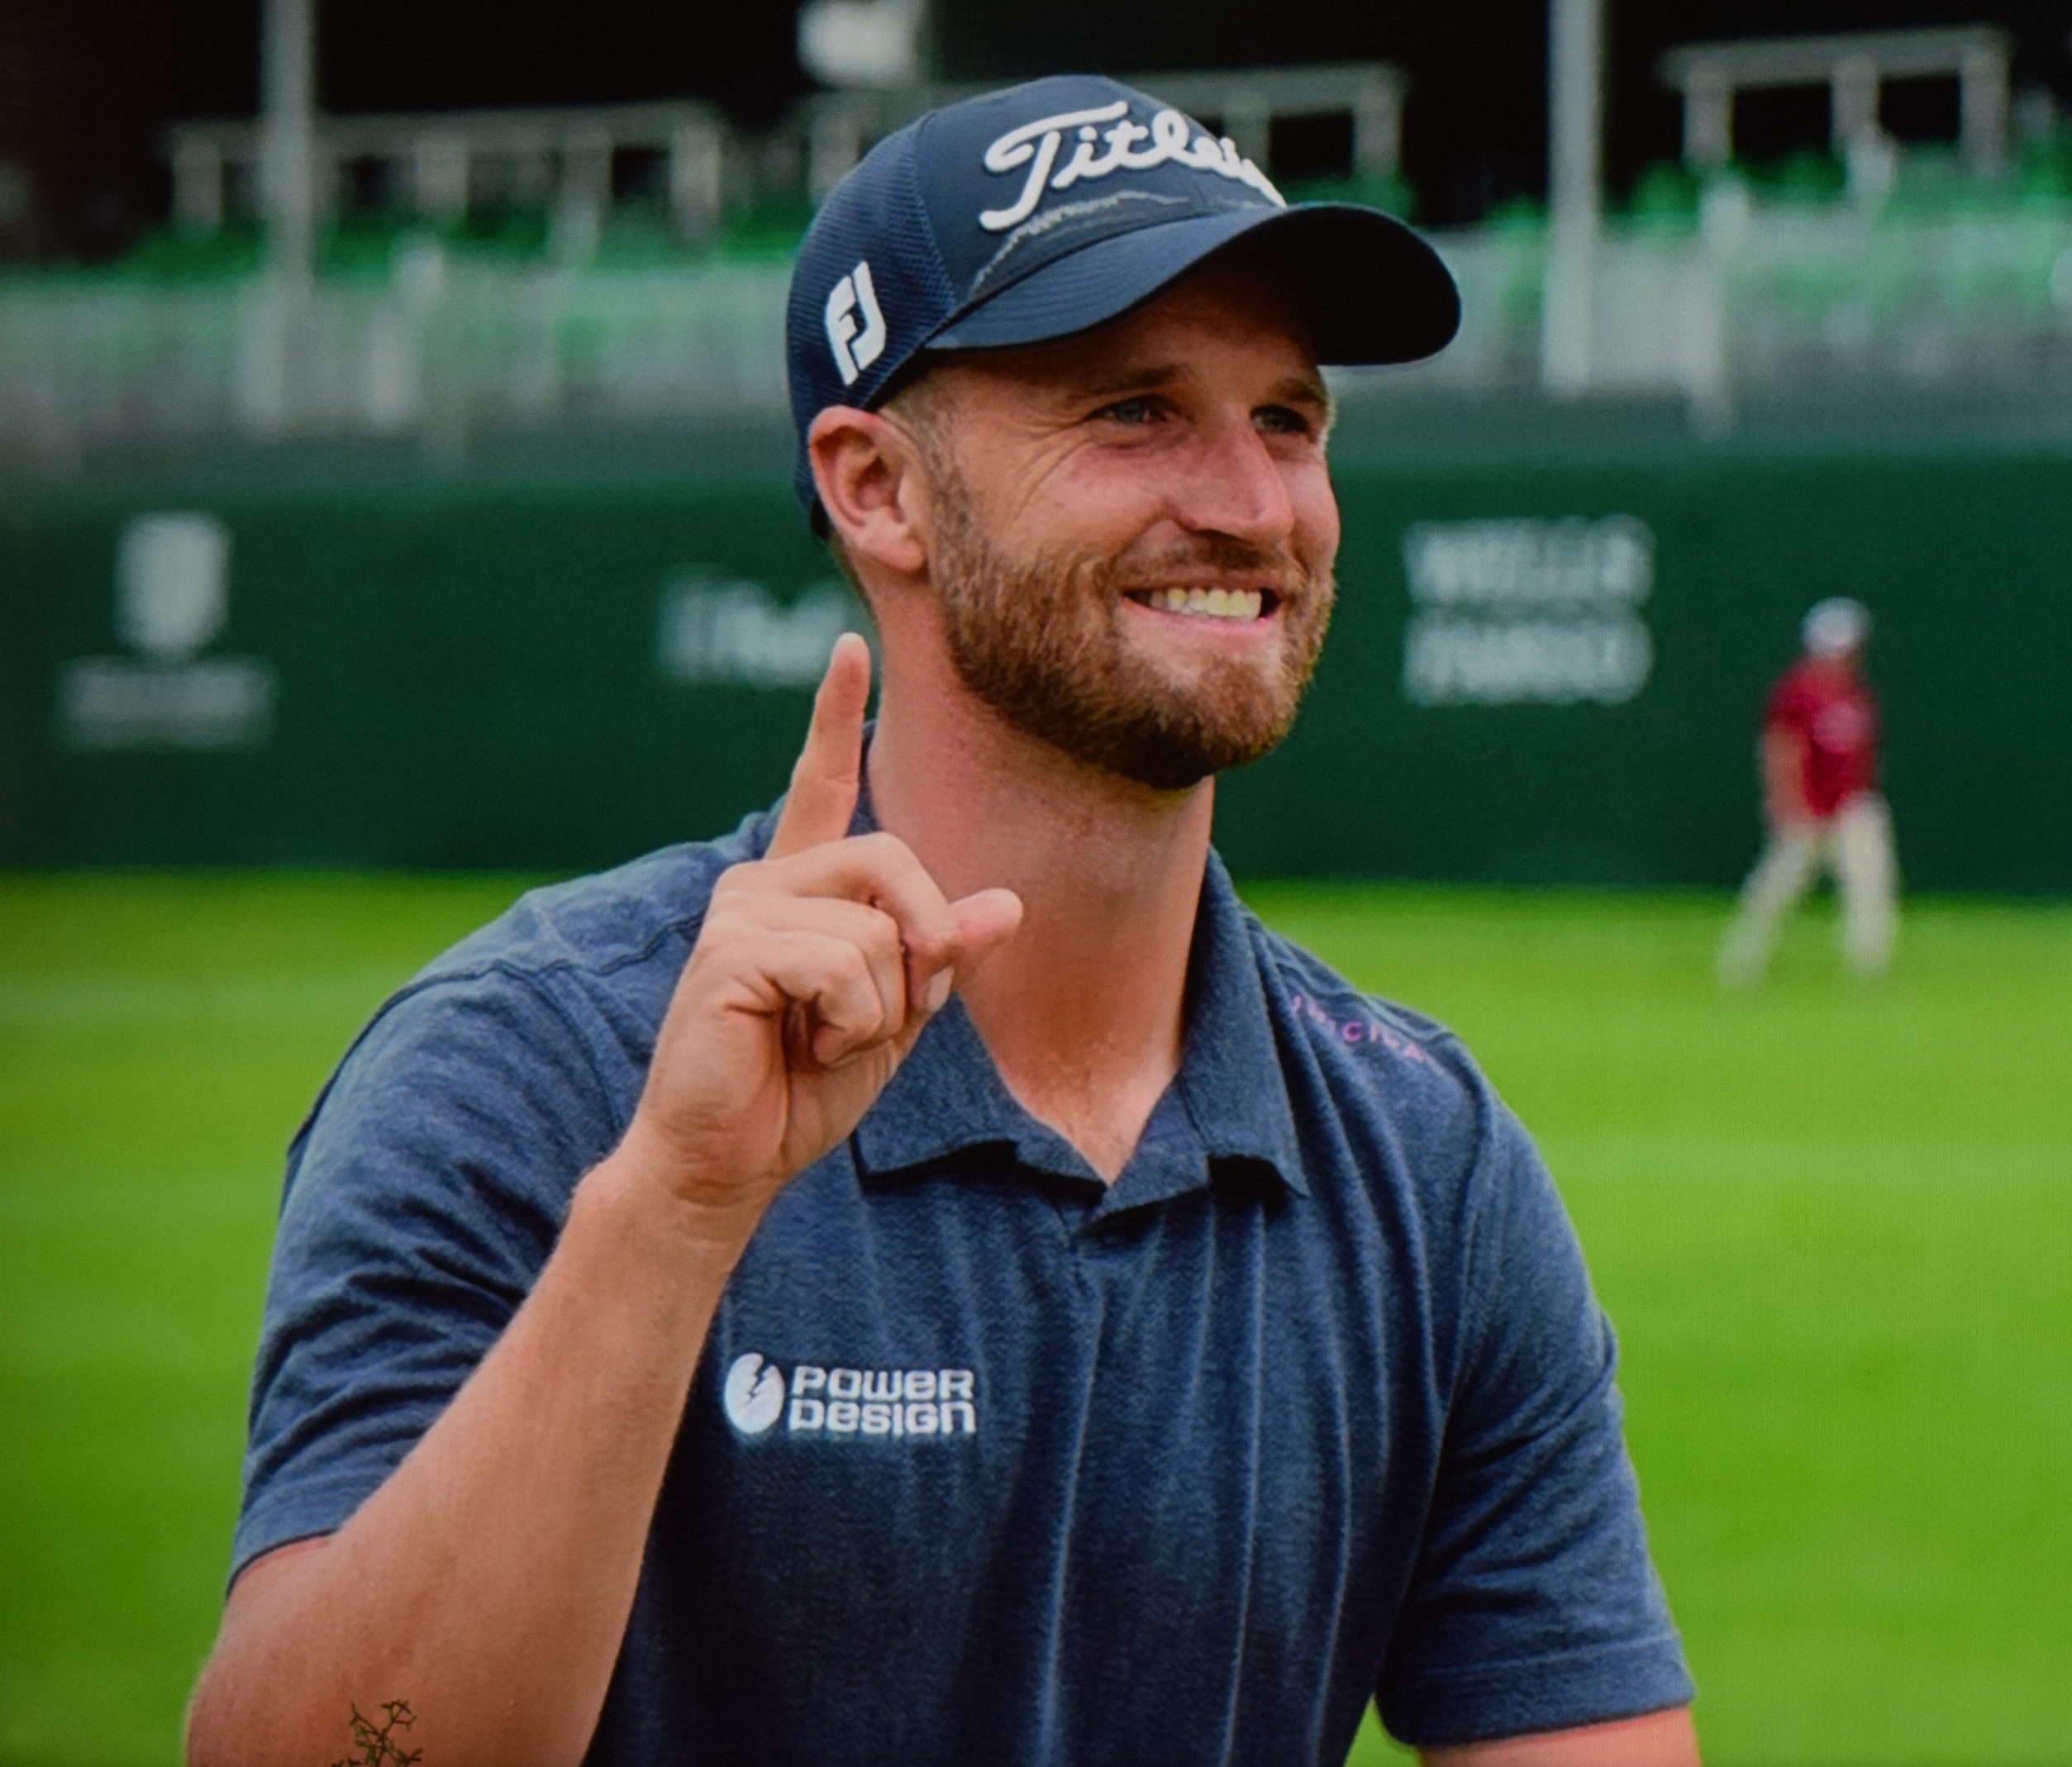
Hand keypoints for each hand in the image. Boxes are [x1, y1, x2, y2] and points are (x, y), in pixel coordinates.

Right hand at [620, 634, 1021, 1231]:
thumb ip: (938, 958)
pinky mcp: (729, 951)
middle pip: (892, 858)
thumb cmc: (802, 1092)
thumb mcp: (895, 1019)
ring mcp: (739, 911)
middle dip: (920, 944)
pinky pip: (841, 966)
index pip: (821, 785)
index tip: (851, 648)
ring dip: (877, 1009)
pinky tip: (799, 1048)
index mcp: (799, 890)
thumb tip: (1007, 903)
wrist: (731, 1162)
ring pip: (873, 929)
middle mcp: (762, 883)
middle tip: (883, 1016)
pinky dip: (848, 1024)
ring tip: (819, 1042)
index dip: (835, 717)